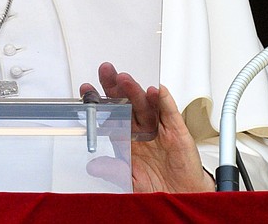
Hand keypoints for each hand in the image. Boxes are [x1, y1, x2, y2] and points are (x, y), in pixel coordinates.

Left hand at [80, 62, 213, 192]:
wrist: (181, 196)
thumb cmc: (156, 187)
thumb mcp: (129, 181)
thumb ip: (113, 171)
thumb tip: (93, 165)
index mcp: (126, 137)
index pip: (110, 114)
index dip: (98, 101)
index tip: (86, 89)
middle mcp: (140, 129)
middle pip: (126, 102)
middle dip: (114, 86)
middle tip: (106, 71)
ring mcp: (158, 128)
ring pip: (145, 105)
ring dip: (135, 91)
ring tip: (125, 80)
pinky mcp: (176, 131)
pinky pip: (169, 113)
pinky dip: (164, 101)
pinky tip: (157, 91)